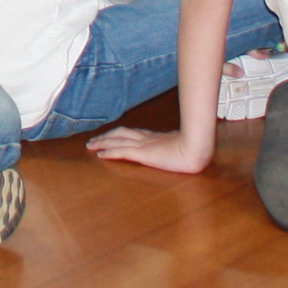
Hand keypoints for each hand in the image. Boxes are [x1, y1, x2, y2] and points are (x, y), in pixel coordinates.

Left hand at [85, 123, 210, 173]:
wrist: (196, 150)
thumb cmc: (195, 150)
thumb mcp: (184, 147)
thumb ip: (178, 147)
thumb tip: (182, 150)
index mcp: (157, 137)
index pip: (134, 133)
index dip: (121, 134)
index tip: (112, 136)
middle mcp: (147, 139)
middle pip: (121, 133)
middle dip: (107, 136)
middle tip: (94, 140)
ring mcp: (144, 145)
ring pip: (117, 140)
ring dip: (103, 142)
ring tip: (91, 145)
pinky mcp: (143, 153)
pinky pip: (122, 151)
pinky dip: (109, 151)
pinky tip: (100, 154)